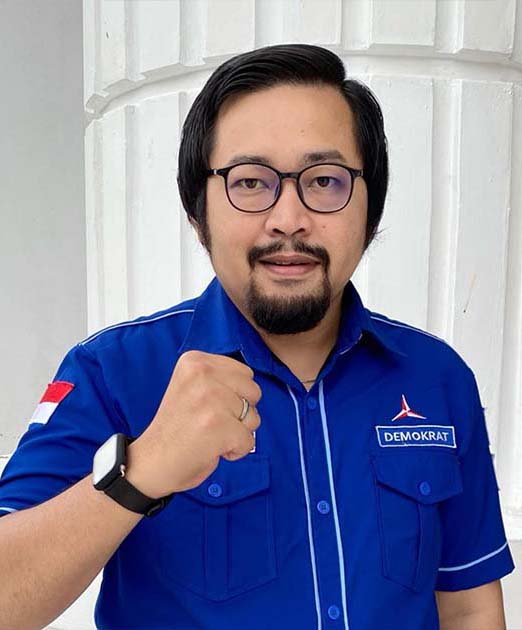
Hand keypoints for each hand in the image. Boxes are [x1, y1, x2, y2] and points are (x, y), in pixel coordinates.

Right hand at [125, 350, 261, 497]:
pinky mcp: (218, 426)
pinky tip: (211, 449)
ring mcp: (210, 399)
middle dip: (240, 413)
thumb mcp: (192, 386)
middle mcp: (202, 374)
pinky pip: (248, 441)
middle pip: (254, 392)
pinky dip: (235, 451)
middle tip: (211, 423)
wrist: (150, 461)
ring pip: (254, 417)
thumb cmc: (177, 428)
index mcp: (195, 361)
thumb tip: (251, 387)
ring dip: (237, 432)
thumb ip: (220, 379)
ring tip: (210, 435)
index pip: (245, 373)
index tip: (208, 407)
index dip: (234, 396)